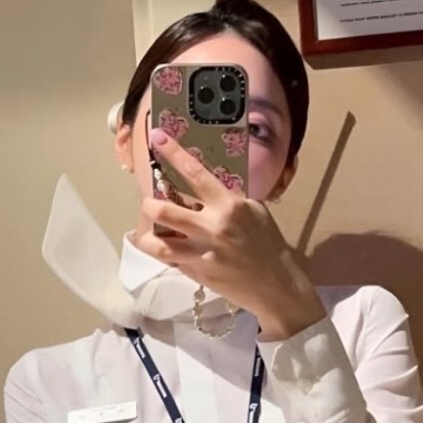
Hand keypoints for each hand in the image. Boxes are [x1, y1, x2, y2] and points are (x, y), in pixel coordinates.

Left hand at [139, 128, 322, 324]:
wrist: (275, 285)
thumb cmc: (267, 244)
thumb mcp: (255, 211)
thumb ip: (230, 197)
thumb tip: (207, 184)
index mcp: (229, 205)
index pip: (195, 173)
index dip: (173, 153)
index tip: (157, 138)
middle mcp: (212, 227)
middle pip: (164, 211)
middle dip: (149, 203)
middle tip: (148, 201)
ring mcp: (201, 253)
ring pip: (158, 243)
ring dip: (146, 234)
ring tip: (146, 230)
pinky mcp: (196, 273)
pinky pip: (170, 260)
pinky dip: (163, 253)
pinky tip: (164, 248)